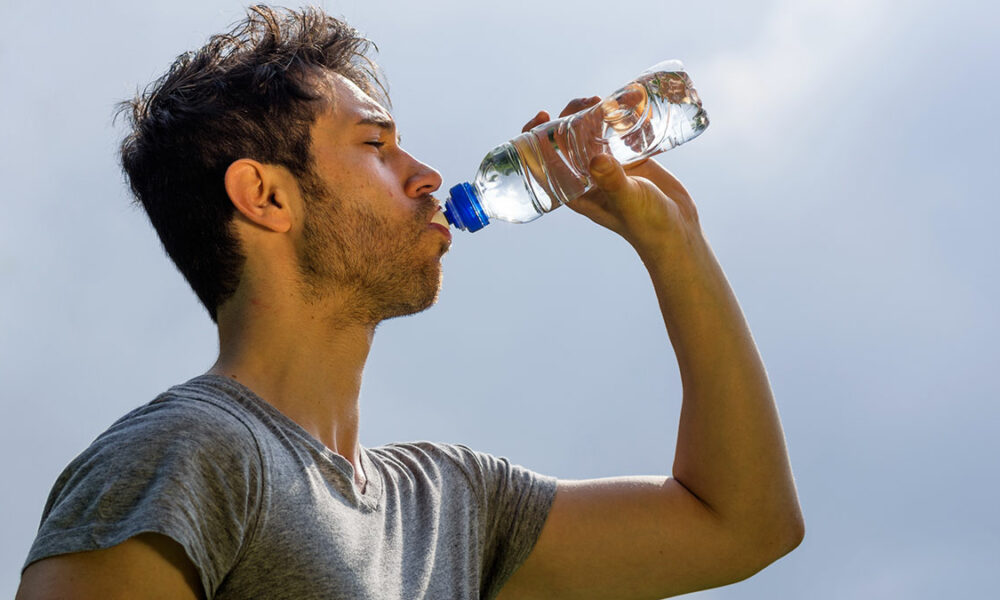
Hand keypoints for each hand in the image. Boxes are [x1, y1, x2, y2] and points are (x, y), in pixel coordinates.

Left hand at [521, 98, 700, 253]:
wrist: (678, 231)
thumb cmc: (648, 224)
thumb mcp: (628, 201)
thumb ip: (612, 181)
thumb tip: (596, 159)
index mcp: (574, 190)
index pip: (544, 160)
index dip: (536, 136)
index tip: (543, 115)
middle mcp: (587, 176)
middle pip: (567, 139)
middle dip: (571, 115)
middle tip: (588, 102)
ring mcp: (608, 166)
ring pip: (592, 132)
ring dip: (596, 112)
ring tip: (608, 99)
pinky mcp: (630, 159)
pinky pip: (620, 132)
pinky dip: (624, 116)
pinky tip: (633, 102)